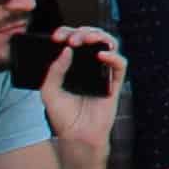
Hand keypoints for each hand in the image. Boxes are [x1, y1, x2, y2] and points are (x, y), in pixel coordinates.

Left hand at [35, 31, 123, 158]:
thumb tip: (66, 50)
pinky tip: (101, 55)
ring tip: (87, 39)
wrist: (76, 136)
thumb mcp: (48, 91)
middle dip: (82, 32)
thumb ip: (54, 71)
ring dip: (100, 37)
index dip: (66, 33)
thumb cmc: (63, 116)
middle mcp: (89, 65)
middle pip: (92, 38)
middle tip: (72, 38)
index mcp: (73, 64)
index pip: (72, 41)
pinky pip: (120, 65)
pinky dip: (113, 57)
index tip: (56, 37)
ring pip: (109, 45)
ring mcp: (103, 72)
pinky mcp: (115, 83)